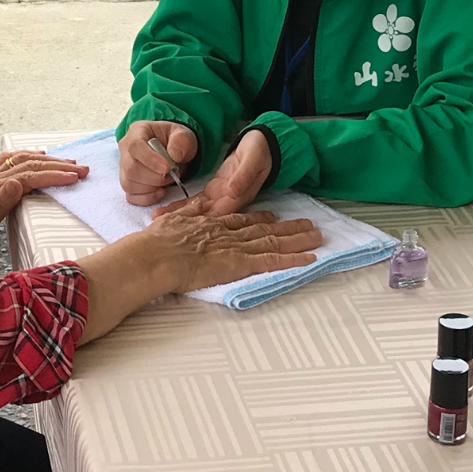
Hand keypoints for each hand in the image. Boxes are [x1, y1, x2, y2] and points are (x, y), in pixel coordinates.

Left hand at [0, 151, 87, 270]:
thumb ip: (0, 203)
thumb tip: (18, 183)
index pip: (30, 176)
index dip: (53, 175)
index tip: (74, 177)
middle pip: (30, 164)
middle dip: (57, 165)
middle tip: (81, 169)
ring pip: (22, 160)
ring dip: (47, 159)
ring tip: (68, 161)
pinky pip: (11, 161)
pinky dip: (28, 156)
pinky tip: (38, 155)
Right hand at [118, 120, 198, 205]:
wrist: (172, 148)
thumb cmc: (175, 139)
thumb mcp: (183, 134)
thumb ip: (181, 141)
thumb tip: (174, 156)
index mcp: (137, 132)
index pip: (135, 146)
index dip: (150, 159)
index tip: (167, 168)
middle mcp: (125, 149)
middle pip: (131, 169)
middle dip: (155, 177)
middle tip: (172, 175)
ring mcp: (124, 167)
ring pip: (129, 184)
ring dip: (152, 187)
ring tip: (167, 180)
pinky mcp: (128, 182)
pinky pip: (131, 196)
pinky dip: (147, 198)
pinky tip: (160, 191)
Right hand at [146, 207, 322, 296]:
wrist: (155, 256)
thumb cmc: (155, 244)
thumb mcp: (170, 221)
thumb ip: (184, 215)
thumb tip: (190, 208)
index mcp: (211, 224)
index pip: (241, 220)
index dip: (259, 218)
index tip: (272, 217)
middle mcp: (228, 233)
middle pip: (264, 229)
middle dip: (287, 227)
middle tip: (307, 225)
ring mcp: (235, 247)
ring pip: (273, 242)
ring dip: (297, 240)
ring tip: (317, 237)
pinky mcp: (240, 263)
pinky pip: (272, 261)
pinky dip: (292, 259)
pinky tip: (309, 259)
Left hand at [153, 129, 272, 220]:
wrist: (263, 145)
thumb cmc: (260, 151)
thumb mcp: (254, 160)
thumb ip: (243, 175)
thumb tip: (232, 192)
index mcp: (238, 197)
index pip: (217, 215)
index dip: (201, 222)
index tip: (181, 229)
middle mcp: (227, 201)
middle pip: (203, 217)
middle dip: (183, 222)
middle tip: (159, 226)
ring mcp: (220, 196)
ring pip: (197, 211)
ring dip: (179, 215)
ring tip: (157, 218)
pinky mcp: (214, 189)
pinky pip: (197, 201)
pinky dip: (183, 206)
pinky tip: (169, 210)